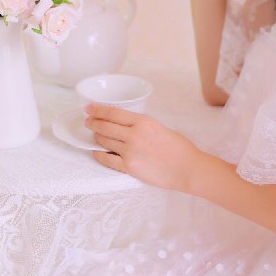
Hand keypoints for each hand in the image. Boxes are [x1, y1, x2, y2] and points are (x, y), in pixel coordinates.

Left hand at [84, 104, 199, 193]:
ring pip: (104, 142)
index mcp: (143, 121)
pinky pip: (107, 160)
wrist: (186, 168)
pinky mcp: (129, 167)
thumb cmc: (179, 148)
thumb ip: (141, 126)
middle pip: (105, 126)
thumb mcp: (160, 127)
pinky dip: (99, 155)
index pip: (113, 113)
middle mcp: (134, 135)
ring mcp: (130, 151)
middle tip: (88, 121)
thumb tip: (125, 127)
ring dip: (97, 137)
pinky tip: (97, 152)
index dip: (98, 110)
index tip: (89, 108)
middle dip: (93, 123)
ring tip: (95, 135)